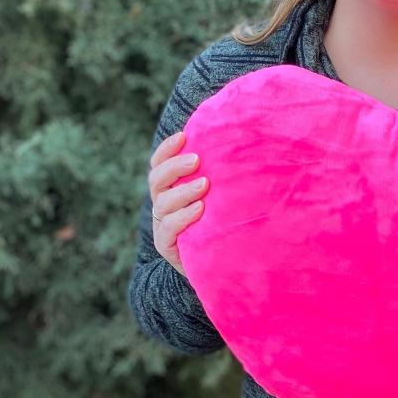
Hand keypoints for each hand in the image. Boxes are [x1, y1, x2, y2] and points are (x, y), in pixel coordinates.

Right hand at [147, 131, 209, 275]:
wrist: (218, 261)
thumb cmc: (221, 219)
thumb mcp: (219, 194)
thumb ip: (220, 172)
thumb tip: (241, 140)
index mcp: (170, 186)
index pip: (159, 163)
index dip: (167, 149)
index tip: (184, 136)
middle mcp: (163, 203)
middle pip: (157, 179)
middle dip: (174, 167)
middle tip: (196, 160)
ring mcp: (162, 224)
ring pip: (162, 203)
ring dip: (183, 191)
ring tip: (205, 184)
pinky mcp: (166, 245)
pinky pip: (168, 228)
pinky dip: (182, 217)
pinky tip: (199, 209)